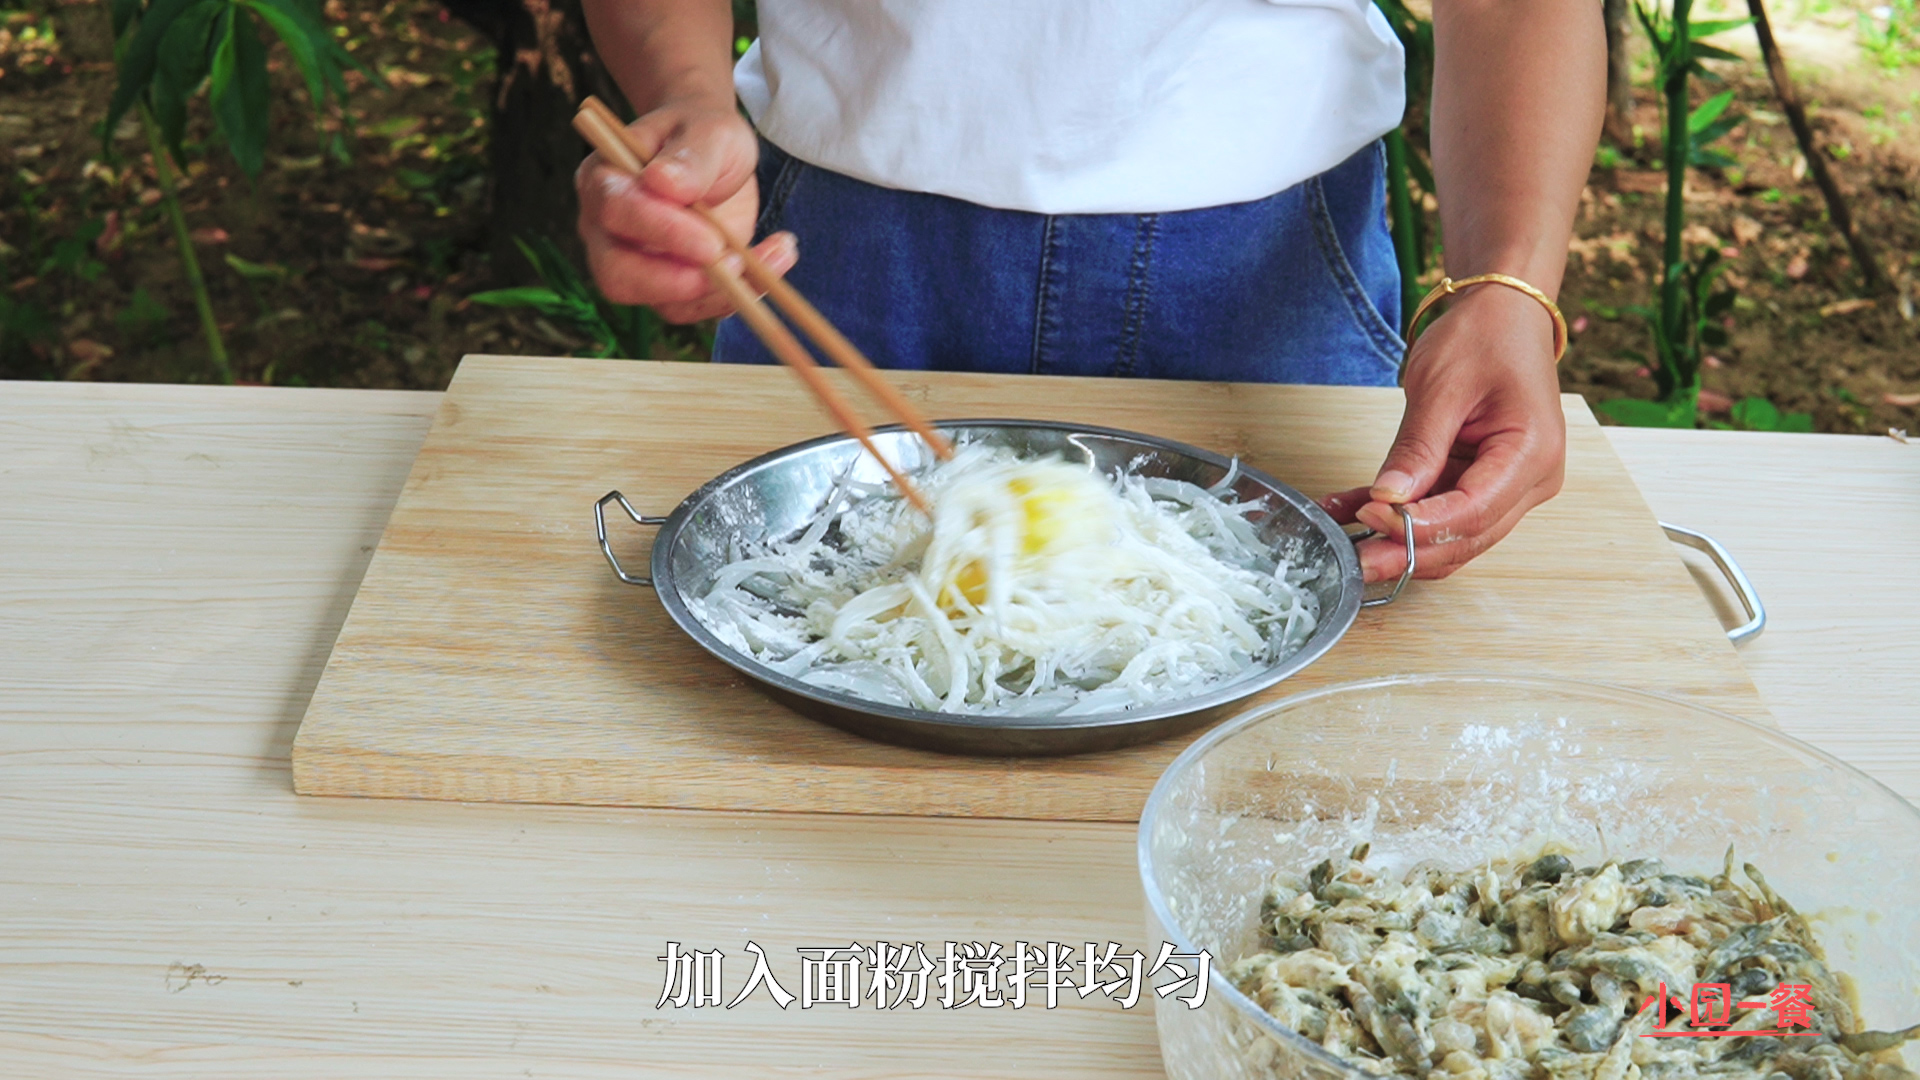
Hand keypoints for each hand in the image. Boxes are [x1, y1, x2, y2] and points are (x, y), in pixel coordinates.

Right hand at [574, 99, 797, 323]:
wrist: (712, 152)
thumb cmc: (701, 133)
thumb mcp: (708, 130)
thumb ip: (689, 155)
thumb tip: (663, 182)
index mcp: (604, 182)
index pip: (618, 214)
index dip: (662, 232)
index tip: (712, 241)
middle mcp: (609, 232)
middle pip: (618, 276)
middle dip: (679, 282)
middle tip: (735, 266)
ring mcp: (637, 266)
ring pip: (665, 305)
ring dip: (725, 292)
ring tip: (778, 253)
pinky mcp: (671, 288)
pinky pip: (699, 308)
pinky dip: (742, 294)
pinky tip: (776, 257)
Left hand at [1321, 285, 1566, 582]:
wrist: (1504, 315)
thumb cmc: (1485, 337)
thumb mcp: (1442, 387)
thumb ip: (1417, 448)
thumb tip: (1388, 500)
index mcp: (1531, 454)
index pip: (1473, 512)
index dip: (1420, 525)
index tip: (1373, 517)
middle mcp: (1530, 480)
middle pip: (1466, 536)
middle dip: (1408, 551)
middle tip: (1357, 560)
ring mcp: (1509, 487)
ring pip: (1452, 536)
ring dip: (1399, 541)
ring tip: (1347, 541)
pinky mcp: (1483, 484)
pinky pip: (1439, 512)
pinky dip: (1397, 516)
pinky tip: (1350, 510)